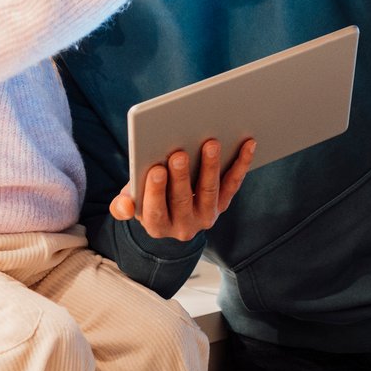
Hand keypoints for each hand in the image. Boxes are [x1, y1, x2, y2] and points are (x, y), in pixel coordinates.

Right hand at [109, 137, 255, 240]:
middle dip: (180, 176)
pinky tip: (248, 143)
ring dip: (211, 166)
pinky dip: (241, 163)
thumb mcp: (132, 202)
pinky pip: (233, 183)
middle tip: (179, 154)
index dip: (155, 191)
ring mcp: (205, 216)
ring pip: (209, 191)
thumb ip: (123, 205)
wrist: (172, 212)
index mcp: (156, 225)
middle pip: (182, 200)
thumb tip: (125, 206)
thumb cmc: (147, 197)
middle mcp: (183, 226)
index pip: (155, 211)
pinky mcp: (223, 204)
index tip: (156, 170)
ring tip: (210, 143)